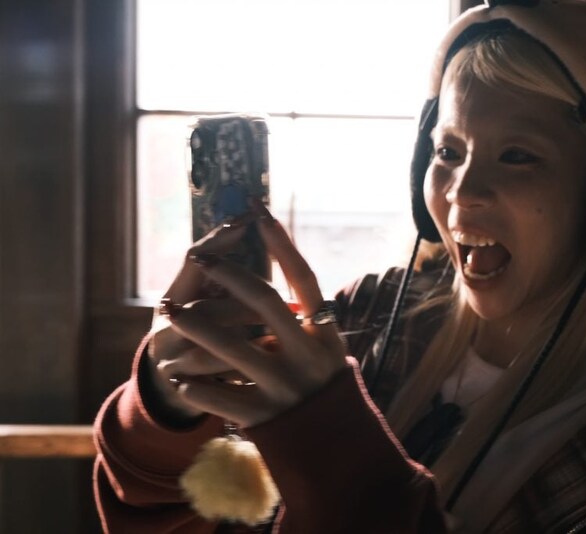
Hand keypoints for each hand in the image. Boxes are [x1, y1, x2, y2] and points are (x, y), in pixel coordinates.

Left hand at [161, 210, 347, 427]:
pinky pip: (220, 396)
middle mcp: (306, 355)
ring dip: (196, 327)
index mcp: (324, 333)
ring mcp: (284, 385)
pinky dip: (196, 386)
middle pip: (264, 303)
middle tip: (203, 258)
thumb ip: (301, 311)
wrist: (330, 437)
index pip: (305, 279)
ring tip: (168, 313)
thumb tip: (277, 254)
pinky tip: (178, 377)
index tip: (259, 215)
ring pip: (232, 348)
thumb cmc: (318, 376)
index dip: (283, 246)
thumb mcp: (322, 343)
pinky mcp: (263, 415)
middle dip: (230, 275)